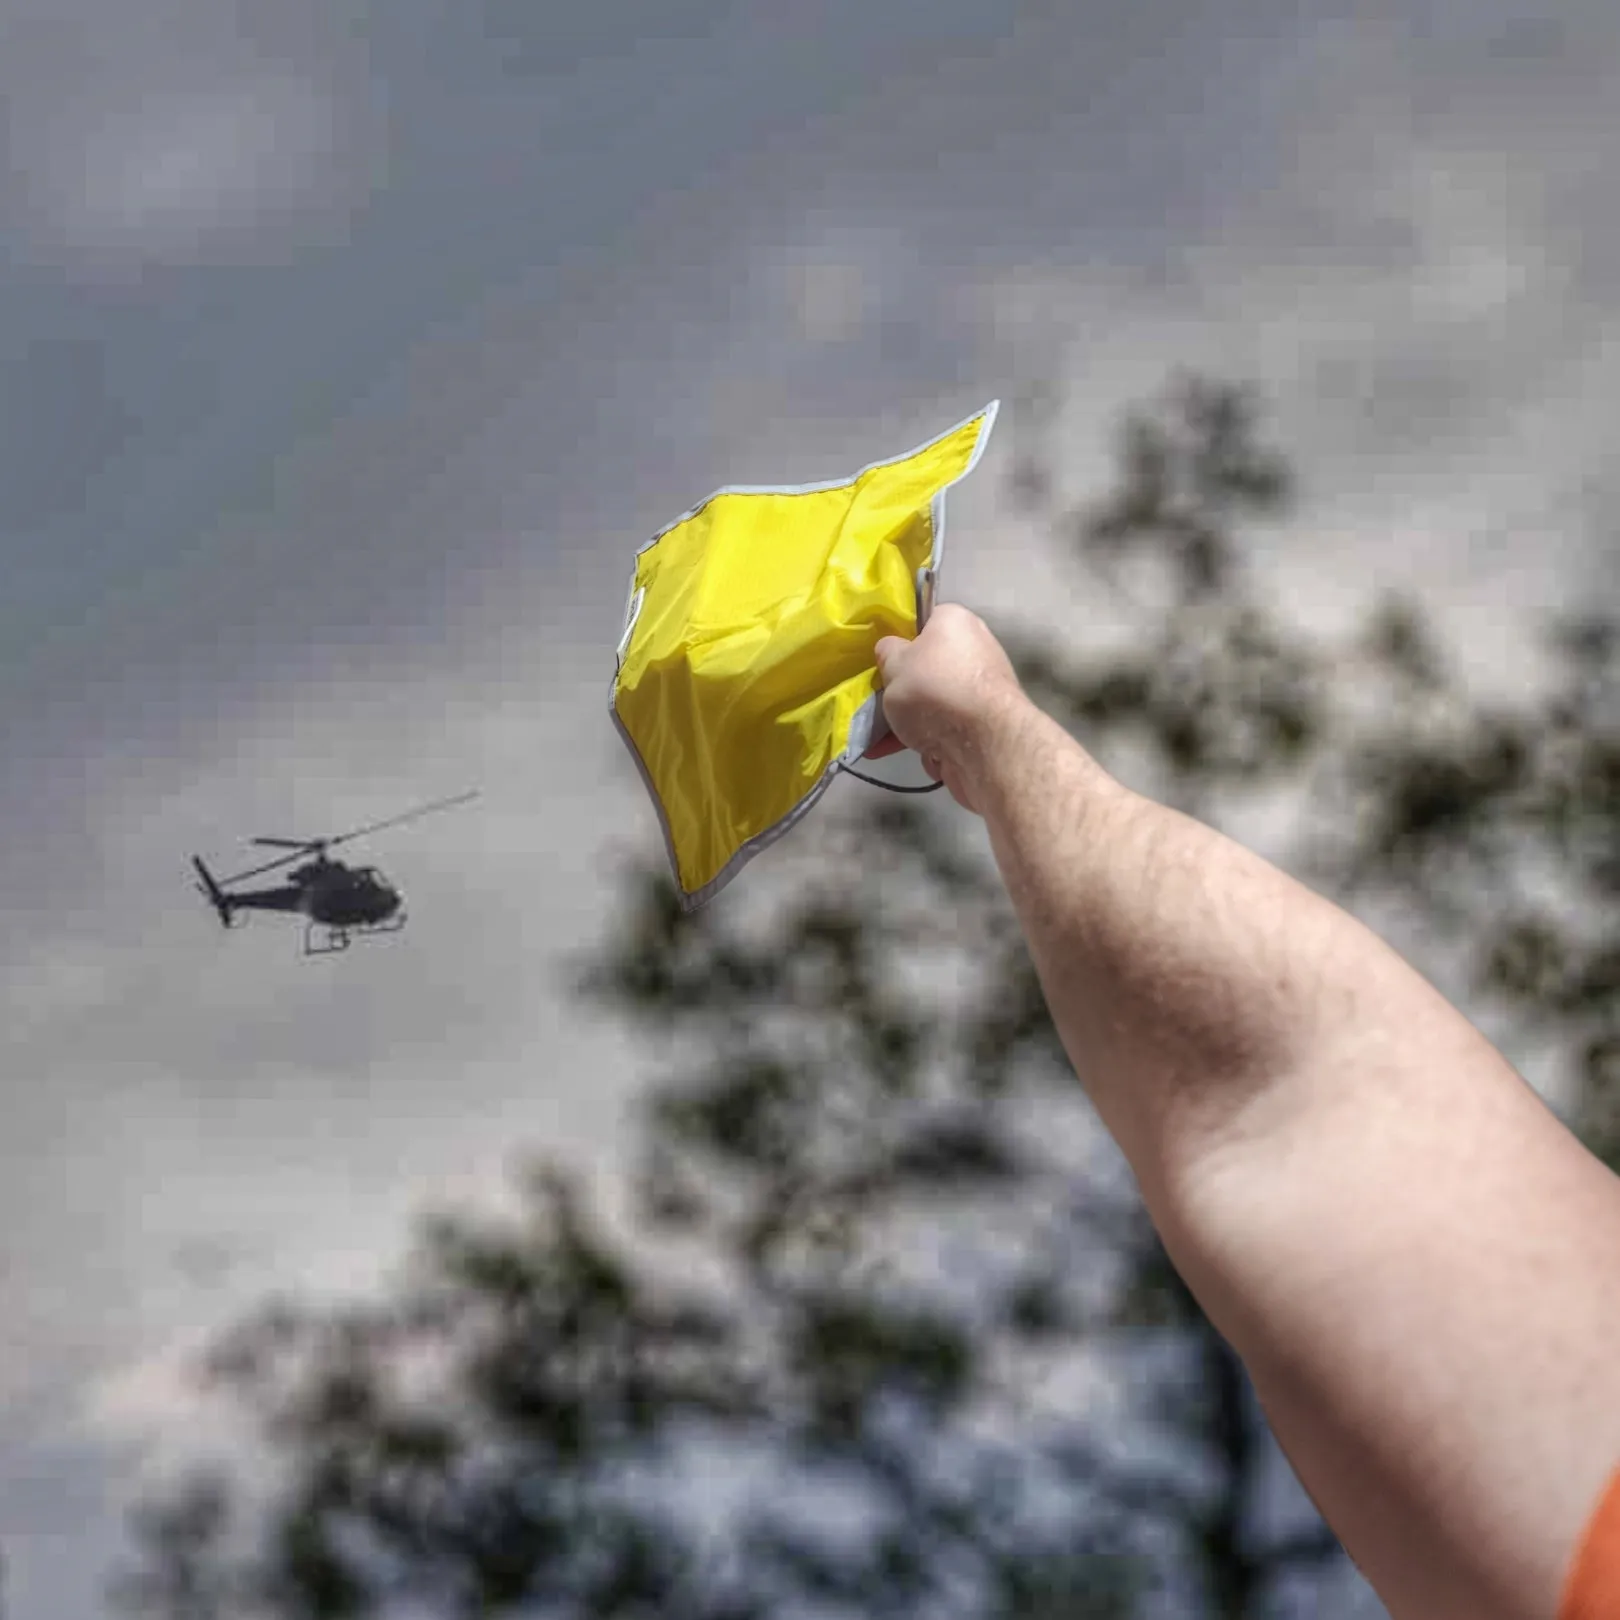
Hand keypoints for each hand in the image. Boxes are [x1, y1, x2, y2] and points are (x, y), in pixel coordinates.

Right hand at [866, 603, 1023, 812]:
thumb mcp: (894, 665)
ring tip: (882, 735)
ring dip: (910, 718)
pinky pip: (946, 725)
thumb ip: (887, 653)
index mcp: (955, 621)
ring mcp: (982, 688)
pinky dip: (925, 737)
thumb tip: (891, 648)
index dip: (902, 641)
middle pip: (929, 666)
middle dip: (905, 687)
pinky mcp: (985, 721)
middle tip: (882, 700)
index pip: (925, 622)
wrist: (983, 742)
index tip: (885, 661)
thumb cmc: (934, 689)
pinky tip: (899, 751)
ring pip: (935, 699)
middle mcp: (975, 648)